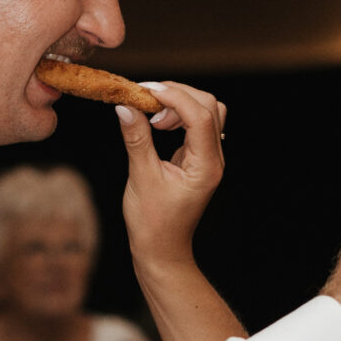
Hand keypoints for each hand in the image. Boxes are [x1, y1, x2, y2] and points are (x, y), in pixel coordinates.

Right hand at [117, 78, 227, 278]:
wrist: (161, 250)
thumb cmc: (152, 223)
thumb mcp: (141, 178)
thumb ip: (137, 139)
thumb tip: (126, 106)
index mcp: (206, 167)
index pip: (200, 116)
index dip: (175, 97)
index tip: (146, 91)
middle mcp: (214, 160)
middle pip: (209, 107)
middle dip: (178, 95)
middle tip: (146, 99)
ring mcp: (209, 159)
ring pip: (207, 113)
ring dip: (180, 104)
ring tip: (152, 115)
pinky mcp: (199, 159)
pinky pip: (198, 125)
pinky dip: (179, 116)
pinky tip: (158, 124)